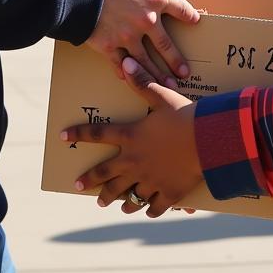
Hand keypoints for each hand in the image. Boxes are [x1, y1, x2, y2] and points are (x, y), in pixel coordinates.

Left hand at [63, 56, 203, 216]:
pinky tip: (146, 210)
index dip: (79, 133)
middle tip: (79, 186)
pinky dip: (149, 209)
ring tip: (110, 204)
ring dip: (117, 199)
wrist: (209, 142)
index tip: (62, 136)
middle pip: (106, 174)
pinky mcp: (168, 193)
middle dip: (91, 180)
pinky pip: (154, 207)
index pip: (98, 133)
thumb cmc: (185, 116)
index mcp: (131, 136)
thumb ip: (143, 82)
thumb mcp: (163, 97)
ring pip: (128, 195)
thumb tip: (126, 62)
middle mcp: (135, 162)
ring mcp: (151, 180)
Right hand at [91, 0, 199, 81]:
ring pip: (148, 61)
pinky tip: (134, 81)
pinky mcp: (110, 47)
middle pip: (167, 44)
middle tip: (185, 72)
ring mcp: (128, 36)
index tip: (195, 22)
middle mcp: (146, 20)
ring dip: (158, 75)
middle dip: (176, 60)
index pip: (181, 9)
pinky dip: (129, 74)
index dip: (190, 15)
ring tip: (166, 86)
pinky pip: (122, 65)